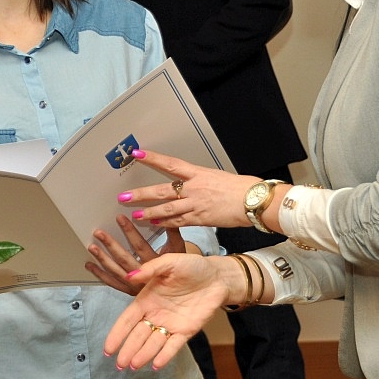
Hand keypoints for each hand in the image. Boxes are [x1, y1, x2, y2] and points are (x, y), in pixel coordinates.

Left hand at [86, 214, 186, 294]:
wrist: (183, 292)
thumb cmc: (180, 267)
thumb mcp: (179, 249)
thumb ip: (171, 232)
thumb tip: (163, 215)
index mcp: (156, 264)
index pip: (140, 246)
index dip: (129, 231)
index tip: (119, 218)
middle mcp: (144, 276)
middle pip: (124, 259)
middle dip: (110, 245)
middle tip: (99, 233)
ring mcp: (135, 286)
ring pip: (115, 271)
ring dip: (102, 259)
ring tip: (92, 247)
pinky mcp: (129, 291)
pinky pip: (112, 283)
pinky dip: (100, 274)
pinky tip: (90, 265)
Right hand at [103, 253, 233, 370]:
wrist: (217, 276)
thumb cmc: (192, 266)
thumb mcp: (169, 263)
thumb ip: (150, 270)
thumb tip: (130, 276)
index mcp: (147, 299)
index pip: (127, 320)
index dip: (117, 334)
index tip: (108, 348)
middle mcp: (155, 314)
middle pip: (138, 335)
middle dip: (128, 350)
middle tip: (119, 364)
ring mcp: (170, 324)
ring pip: (153, 343)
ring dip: (143, 355)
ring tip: (134, 366)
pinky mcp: (186, 331)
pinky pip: (173, 345)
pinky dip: (165, 355)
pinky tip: (156, 365)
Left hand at [118, 150, 259, 229]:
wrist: (254, 200)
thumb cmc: (239, 187)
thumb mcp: (216, 176)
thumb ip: (199, 180)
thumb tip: (187, 181)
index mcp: (198, 173)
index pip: (170, 164)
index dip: (152, 159)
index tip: (137, 154)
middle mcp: (194, 188)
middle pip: (162, 190)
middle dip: (141, 194)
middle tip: (124, 196)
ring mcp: (196, 203)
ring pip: (167, 209)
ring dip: (149, 212)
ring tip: (135, 215)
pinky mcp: (201, 218)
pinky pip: (179, 221)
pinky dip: (166, 223)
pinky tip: (155, 224)